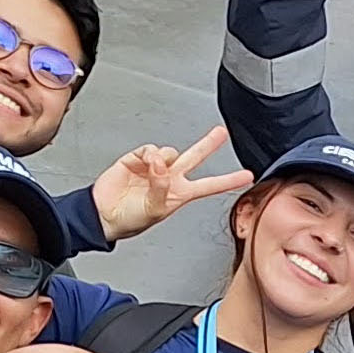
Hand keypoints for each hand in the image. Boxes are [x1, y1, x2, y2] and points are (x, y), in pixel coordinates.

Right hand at [90, 125, 254, 242]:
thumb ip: (162, 186)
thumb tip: (161, 164)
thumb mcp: (155, 210)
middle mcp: (170, 178)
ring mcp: (154, 168)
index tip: (248, 176)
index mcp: (180, 194)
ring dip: (163, 159)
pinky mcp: (137, 159)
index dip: (229, 181)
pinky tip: (144, 163)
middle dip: (208, 144)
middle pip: (195, 157)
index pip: (210, 186)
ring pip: (170, 151)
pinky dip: (149, 154)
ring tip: (152, 171)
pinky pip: (150, 149)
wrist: (105, 214)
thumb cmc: (131, 219)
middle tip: (221, 133)